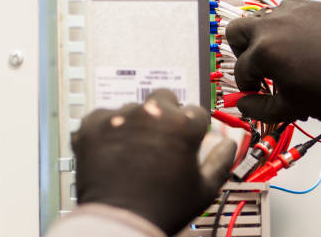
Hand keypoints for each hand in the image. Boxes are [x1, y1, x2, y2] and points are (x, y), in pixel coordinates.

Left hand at [71, 89, 236, 234]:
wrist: (119, 222)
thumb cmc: (161, 209)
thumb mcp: (204, 189)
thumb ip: (221, 161)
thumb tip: (227, 145)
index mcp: (183, 125)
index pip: (197, 112)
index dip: (194, 128)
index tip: (188, 138)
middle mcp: (152, 114)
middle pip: (165, 98)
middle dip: (167, 114)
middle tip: (163, 138)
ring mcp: (121, 117)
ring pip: (135, 108)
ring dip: (138, 123)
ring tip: (137, 150)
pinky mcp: (93, 124)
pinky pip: (106, 117)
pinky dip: (110, 129)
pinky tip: (116, 149)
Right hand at [226, 0, 320, 122]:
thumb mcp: (286, 108)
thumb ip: (256, 108)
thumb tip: (243, 103)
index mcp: (265, 50)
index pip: (241, 68)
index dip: (246, 84)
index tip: (254, 89)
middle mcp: (274, 25)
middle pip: (237, 31)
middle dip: (242, 50)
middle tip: (256, 65)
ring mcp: (292, 11)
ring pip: (263, 18)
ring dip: (266, 37)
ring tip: (281, 55)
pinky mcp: (309, 6)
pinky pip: (288, 11)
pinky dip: (288, 26)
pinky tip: (299, 43)